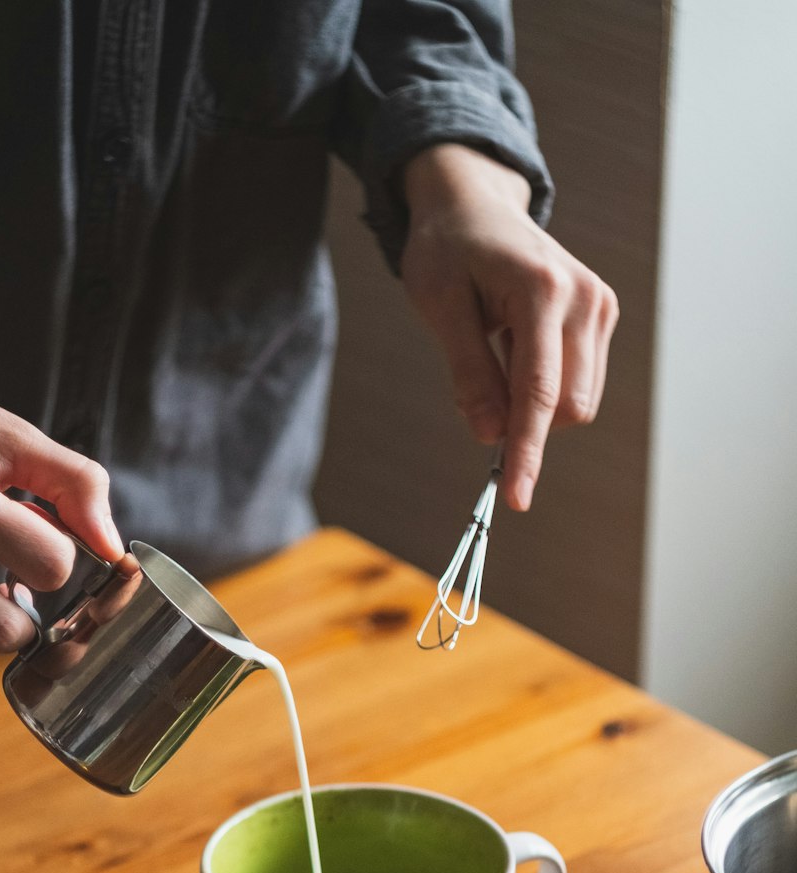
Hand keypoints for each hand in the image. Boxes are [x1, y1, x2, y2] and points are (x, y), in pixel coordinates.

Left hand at [401, 144, 618, 510]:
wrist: (474, 205)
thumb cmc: (447, 250)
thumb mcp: (440, 307)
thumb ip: (468, 373)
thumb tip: (489, 436)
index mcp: (542, 290)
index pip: (539, 394)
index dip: (527, 453)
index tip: (516, 498)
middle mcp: (584, 298)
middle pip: (569, 406)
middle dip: (526, 424)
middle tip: (477, 398)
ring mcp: (600, 305)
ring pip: (578, 401)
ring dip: (534, 404)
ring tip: (496, 354)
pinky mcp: (601, 314)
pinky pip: (578, 382)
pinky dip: (544, 387)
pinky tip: (516, 349)